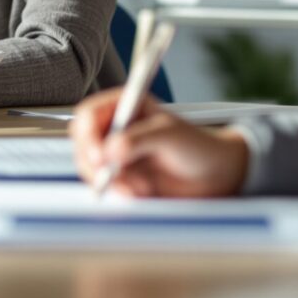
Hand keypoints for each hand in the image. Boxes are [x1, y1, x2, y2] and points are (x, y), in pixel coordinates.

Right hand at [67, 89, 250, 197]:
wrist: (215, 175)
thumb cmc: (196, 146)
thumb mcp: (169, 136)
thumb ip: (138, 141)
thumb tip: (109, 151)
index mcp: (124, 106)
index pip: (89, 114)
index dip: (87, 134)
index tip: (98, 156)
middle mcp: (114, 127)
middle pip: (82, 142)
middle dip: (94, 162)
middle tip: (111, 177)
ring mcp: (115, 153)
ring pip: (90, 166)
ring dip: (110, 180)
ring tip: (140, 187)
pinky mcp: (120, 176)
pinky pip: (104, 184)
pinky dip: (119, 191)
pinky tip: (142, 192)